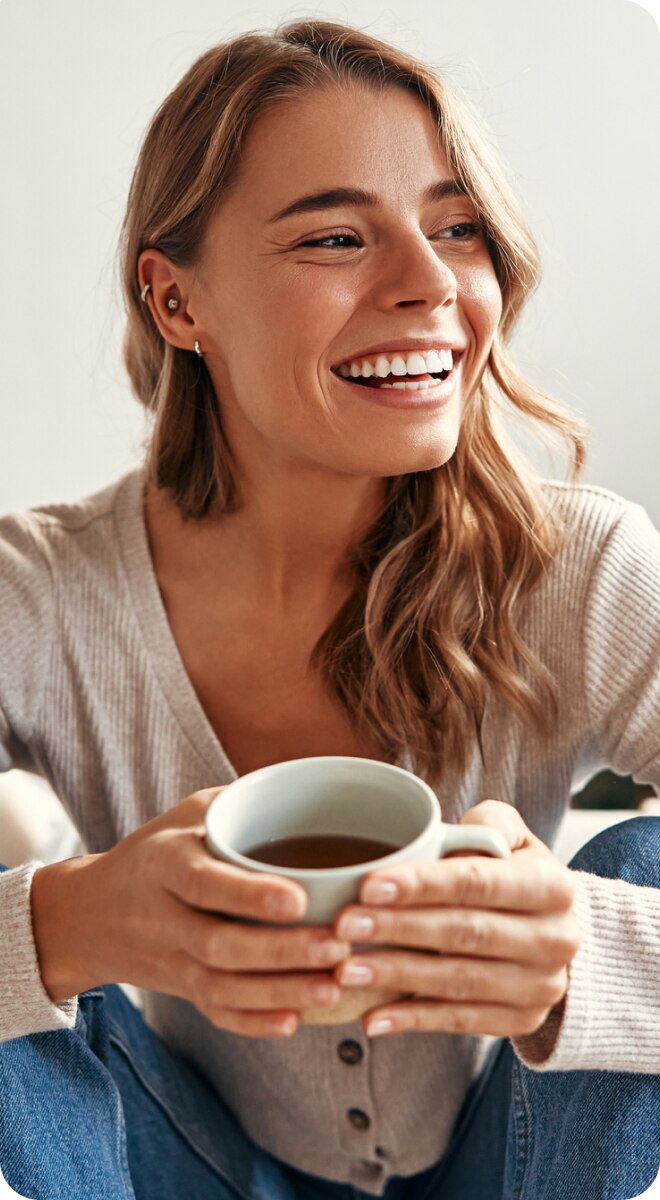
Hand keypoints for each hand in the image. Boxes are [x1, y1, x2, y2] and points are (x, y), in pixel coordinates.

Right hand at [31, 790, 350, 1038]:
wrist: (92, 912)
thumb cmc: (160, 849)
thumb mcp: (189, 813)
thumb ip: (240, 802)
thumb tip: (311, 781)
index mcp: (165, 863)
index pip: (205, 883)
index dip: (250, 896)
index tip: (300, 900)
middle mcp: (164, 916)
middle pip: (218, 945)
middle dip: (280, 952)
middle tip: (338, 947)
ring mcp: (170, 960)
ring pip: (220, 987)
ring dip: (278, 993)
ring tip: (332, 988)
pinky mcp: (180, 990)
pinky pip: (214, 1013)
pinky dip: (252, 1023)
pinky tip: (295, 1022)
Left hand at [331, 800, 580, 1038]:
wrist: (553, 933)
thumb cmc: (513, 875)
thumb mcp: (513, 837)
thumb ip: (486, 823)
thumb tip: (446, 835)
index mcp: (553, 886)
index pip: (480, 883)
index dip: (423, 884)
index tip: (369, 885)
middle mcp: (556, 939)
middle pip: (465, 933)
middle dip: (399, 929)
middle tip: (344, 924)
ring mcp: (541, 987)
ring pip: (459, 981)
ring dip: (397, 976)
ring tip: (345, 969)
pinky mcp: (521, 1021)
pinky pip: (460, 1022)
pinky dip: (412, 1020)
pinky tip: (371, 1017)